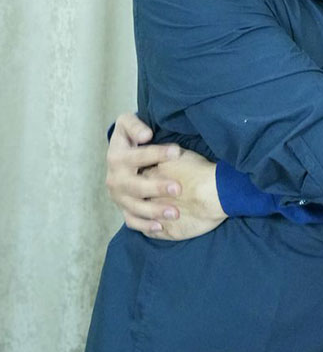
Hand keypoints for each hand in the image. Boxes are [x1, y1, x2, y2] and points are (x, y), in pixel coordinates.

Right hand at [106, 112, 225, 238]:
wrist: (121, 156)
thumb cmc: (131, 138)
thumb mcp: (127, 124)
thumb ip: (134, 125)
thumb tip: (146, 135)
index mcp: (117, 156)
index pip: (136, 156)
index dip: (155, 154)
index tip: (177, 151)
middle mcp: (115, 178)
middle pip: (134, 186)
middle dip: (156, 188)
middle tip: (178, 188)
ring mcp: (119, 196)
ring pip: (134, 207)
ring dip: (154, 211)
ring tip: (175, 213)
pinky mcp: (124, 209)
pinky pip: (132, 221)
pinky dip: (145, 226)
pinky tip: (161, 227)